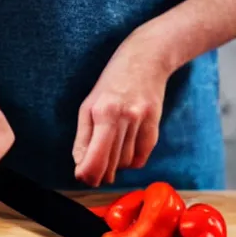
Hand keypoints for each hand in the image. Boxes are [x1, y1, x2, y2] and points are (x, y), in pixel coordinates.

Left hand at [73, 30, 170, 186]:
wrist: (146, 58)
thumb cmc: (113, 81)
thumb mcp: (89, 105)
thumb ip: (83, 138)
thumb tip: (80, 165)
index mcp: (102, 113)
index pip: (95, 157)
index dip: (88, 174)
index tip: (84, 178)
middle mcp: (123, 118)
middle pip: (111, 163)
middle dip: (100, 174)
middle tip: (94, 176)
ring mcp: (142, 122)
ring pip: (126, 162)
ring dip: (116, 165)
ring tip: (111, 153)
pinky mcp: (155, 125)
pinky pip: (142, 157)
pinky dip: (132, 161)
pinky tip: (126, 151)